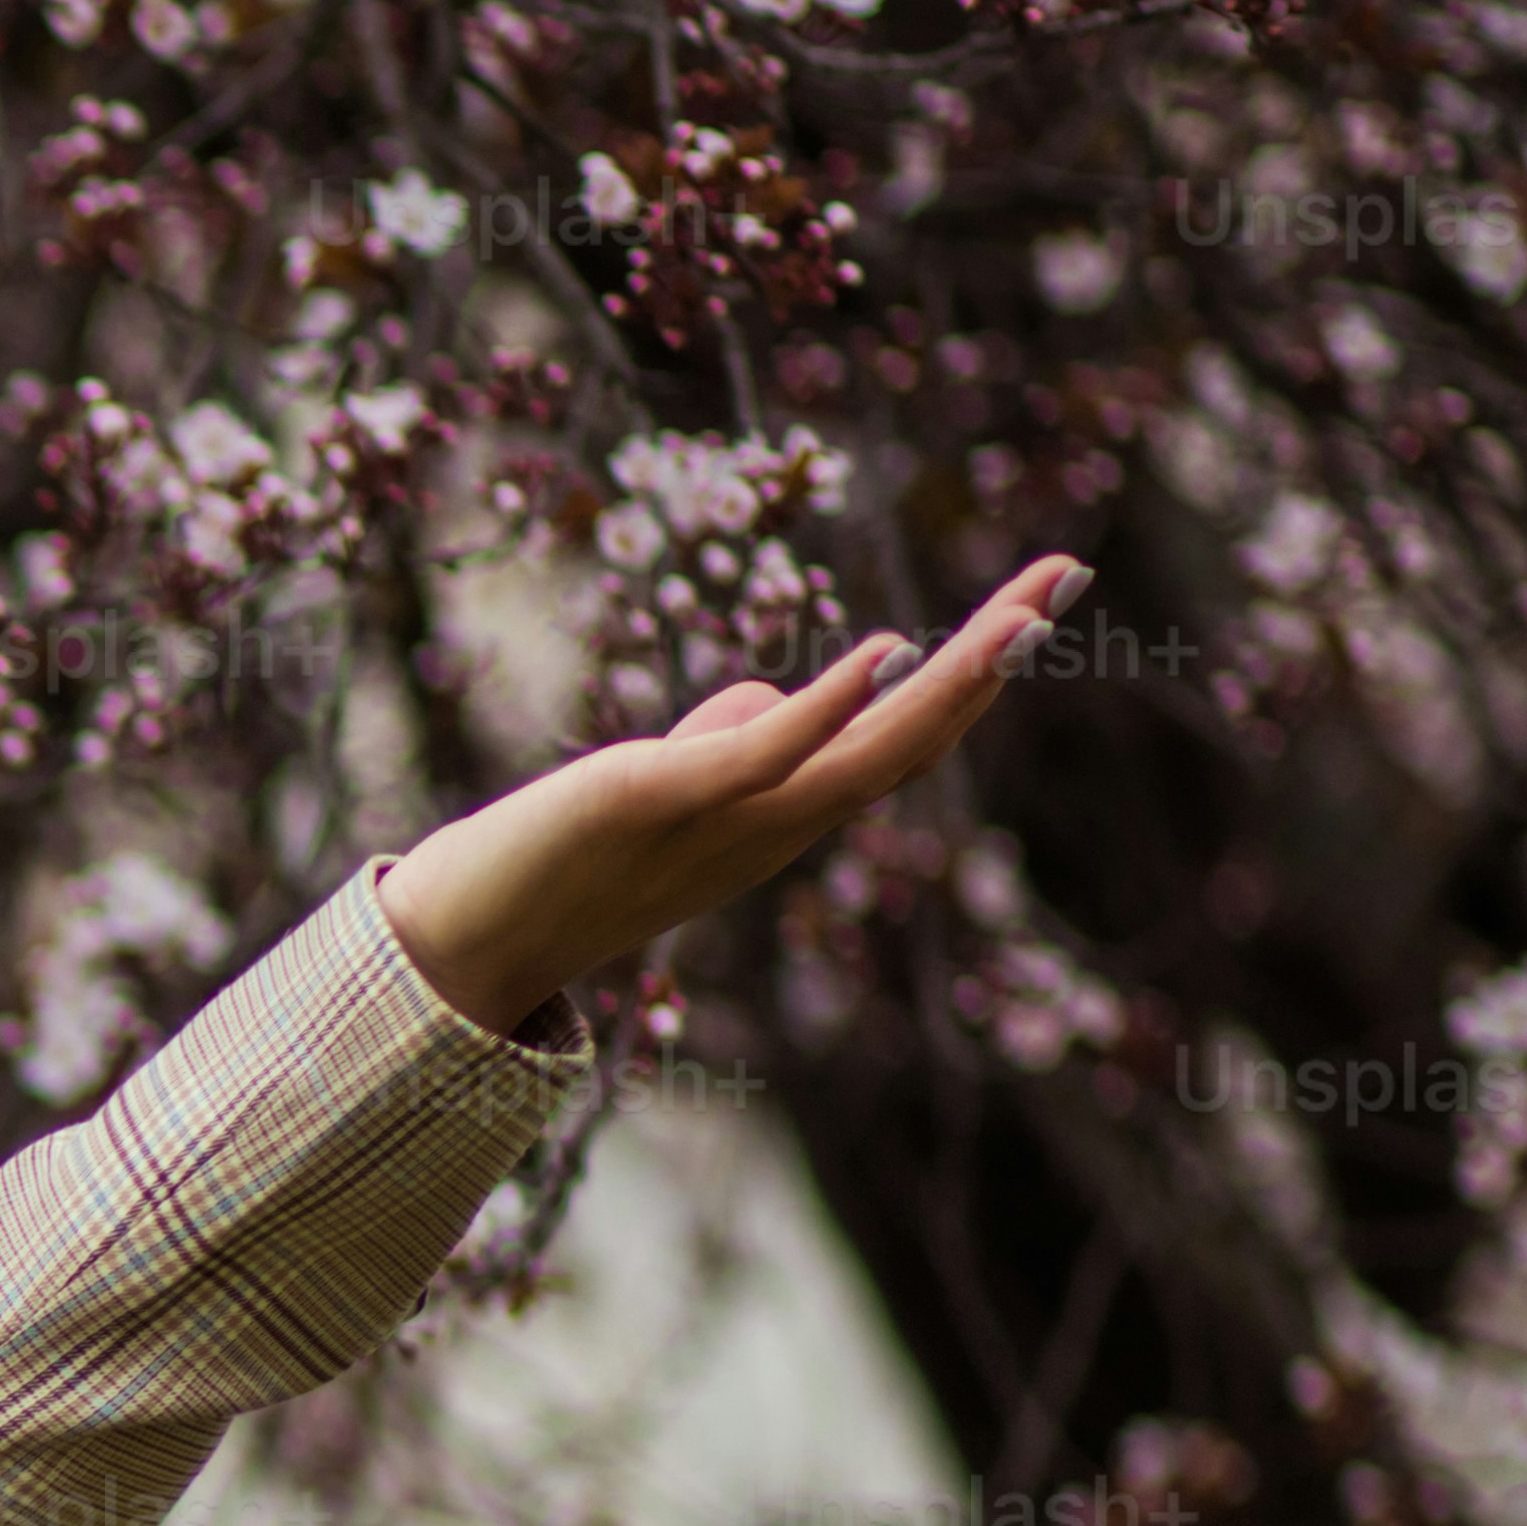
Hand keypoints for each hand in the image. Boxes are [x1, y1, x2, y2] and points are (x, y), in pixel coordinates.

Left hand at [377, 553, 1088, 1033]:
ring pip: (863, 753)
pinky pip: (763, 756)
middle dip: (995, 661)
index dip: (971, 680)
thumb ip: (722, 739)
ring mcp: (723, 822)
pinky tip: (883, 652)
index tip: (1035, 604)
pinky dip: (827, 707)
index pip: (897, 742)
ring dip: (949, 682)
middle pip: (911, 741)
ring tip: (1020, 612)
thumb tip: (766, 694)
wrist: (459, 948)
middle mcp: (770, 829)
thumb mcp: (660, 783)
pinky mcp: (658, 802)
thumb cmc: (552, 859)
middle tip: (1068, 577)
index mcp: (777, 819)